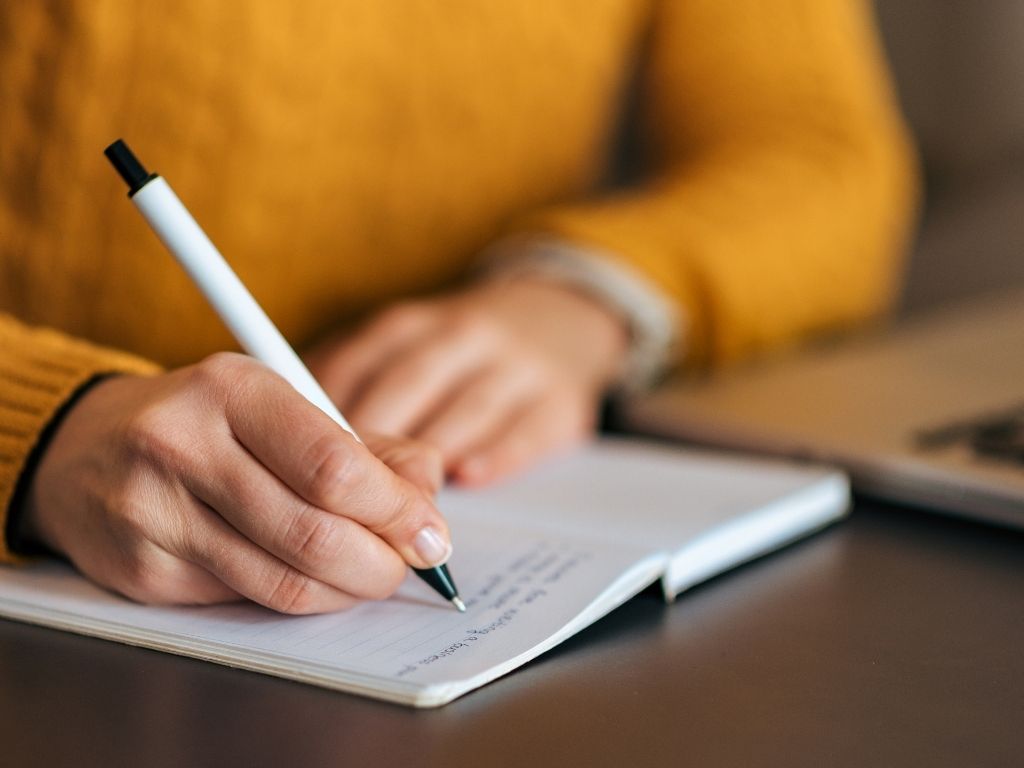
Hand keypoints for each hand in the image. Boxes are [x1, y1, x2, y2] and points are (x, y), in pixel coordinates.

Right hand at [23, 353, 451, 613]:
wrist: (83, 449)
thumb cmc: (207, 423)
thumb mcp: (283, 406)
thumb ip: (365, 445)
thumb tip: (427, 492)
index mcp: (233, 389)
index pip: (334, 466)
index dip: (396, 511)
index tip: (431, 532)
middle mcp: (184, 445)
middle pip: (314, 532)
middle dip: (381, 562)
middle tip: (408, 566)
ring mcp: (155, 513)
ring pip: (283, 581)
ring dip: (346, 590)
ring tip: (369, 575)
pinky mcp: (142, 571)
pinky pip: (247, 601)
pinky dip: (298, 598)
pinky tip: (311, 579)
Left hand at [305, 279, 628, 485]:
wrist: (557, 320)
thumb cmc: (456, 353)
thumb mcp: (403, 348)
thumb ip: (351, 385)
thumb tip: (284, 440)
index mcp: (410, 325)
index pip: (356, 366)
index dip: (324, 417)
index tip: (298, 462)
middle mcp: (462, 336)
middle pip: (407, 387)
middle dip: (373, 444)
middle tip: (343, 497)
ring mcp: (516, 366)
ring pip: (465, 409)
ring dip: (429, 457)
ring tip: (398, 504)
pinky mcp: (560, 401)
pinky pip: (526, 429)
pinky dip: (495, 455)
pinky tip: (468, 477)